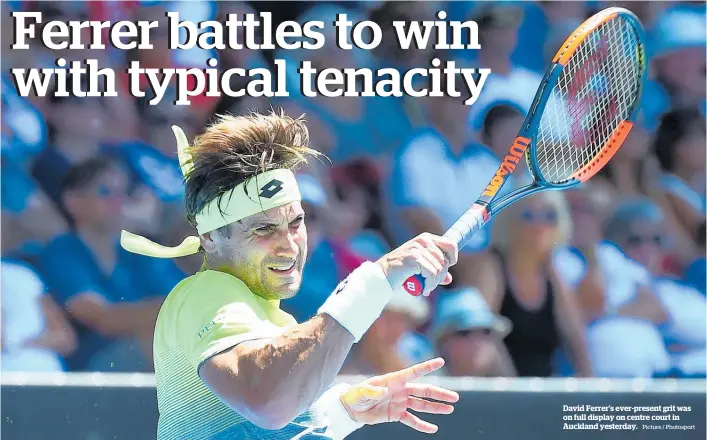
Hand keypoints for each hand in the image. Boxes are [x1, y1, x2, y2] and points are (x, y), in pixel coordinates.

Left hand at [339, 358, 458, 433]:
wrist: (350, 409)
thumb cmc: (355, 395)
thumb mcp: (361, 392)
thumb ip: (372, 390)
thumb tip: (384, 391)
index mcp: (393, 380)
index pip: (413, 372)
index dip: (427, 367)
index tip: (440, 361)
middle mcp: (400, 390)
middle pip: (423, 391)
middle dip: (439, 394)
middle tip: (455, 397)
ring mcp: (400, 402)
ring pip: (421, 405)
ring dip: (435, 408)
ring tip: (450, 409)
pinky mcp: (396, 414)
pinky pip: (412, 420)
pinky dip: (422, 425)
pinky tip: (433, 429)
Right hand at [376, 233, 458, 295]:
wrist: (382, 275)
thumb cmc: (401, 272)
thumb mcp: (421, 269)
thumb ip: (435, 271)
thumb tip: (449, 279)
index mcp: (426, 238)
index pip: (451, 245)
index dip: (452, 259)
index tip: (444, 271)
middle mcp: (423, 240)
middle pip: (446, 261)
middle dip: (441, 276)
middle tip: (431, 284)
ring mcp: (418, 248)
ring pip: (439, 269)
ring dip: (434, 283)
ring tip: (426, 288)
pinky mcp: (414, 257)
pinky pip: (432, 274)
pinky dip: (430, 285)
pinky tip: (424, 290)